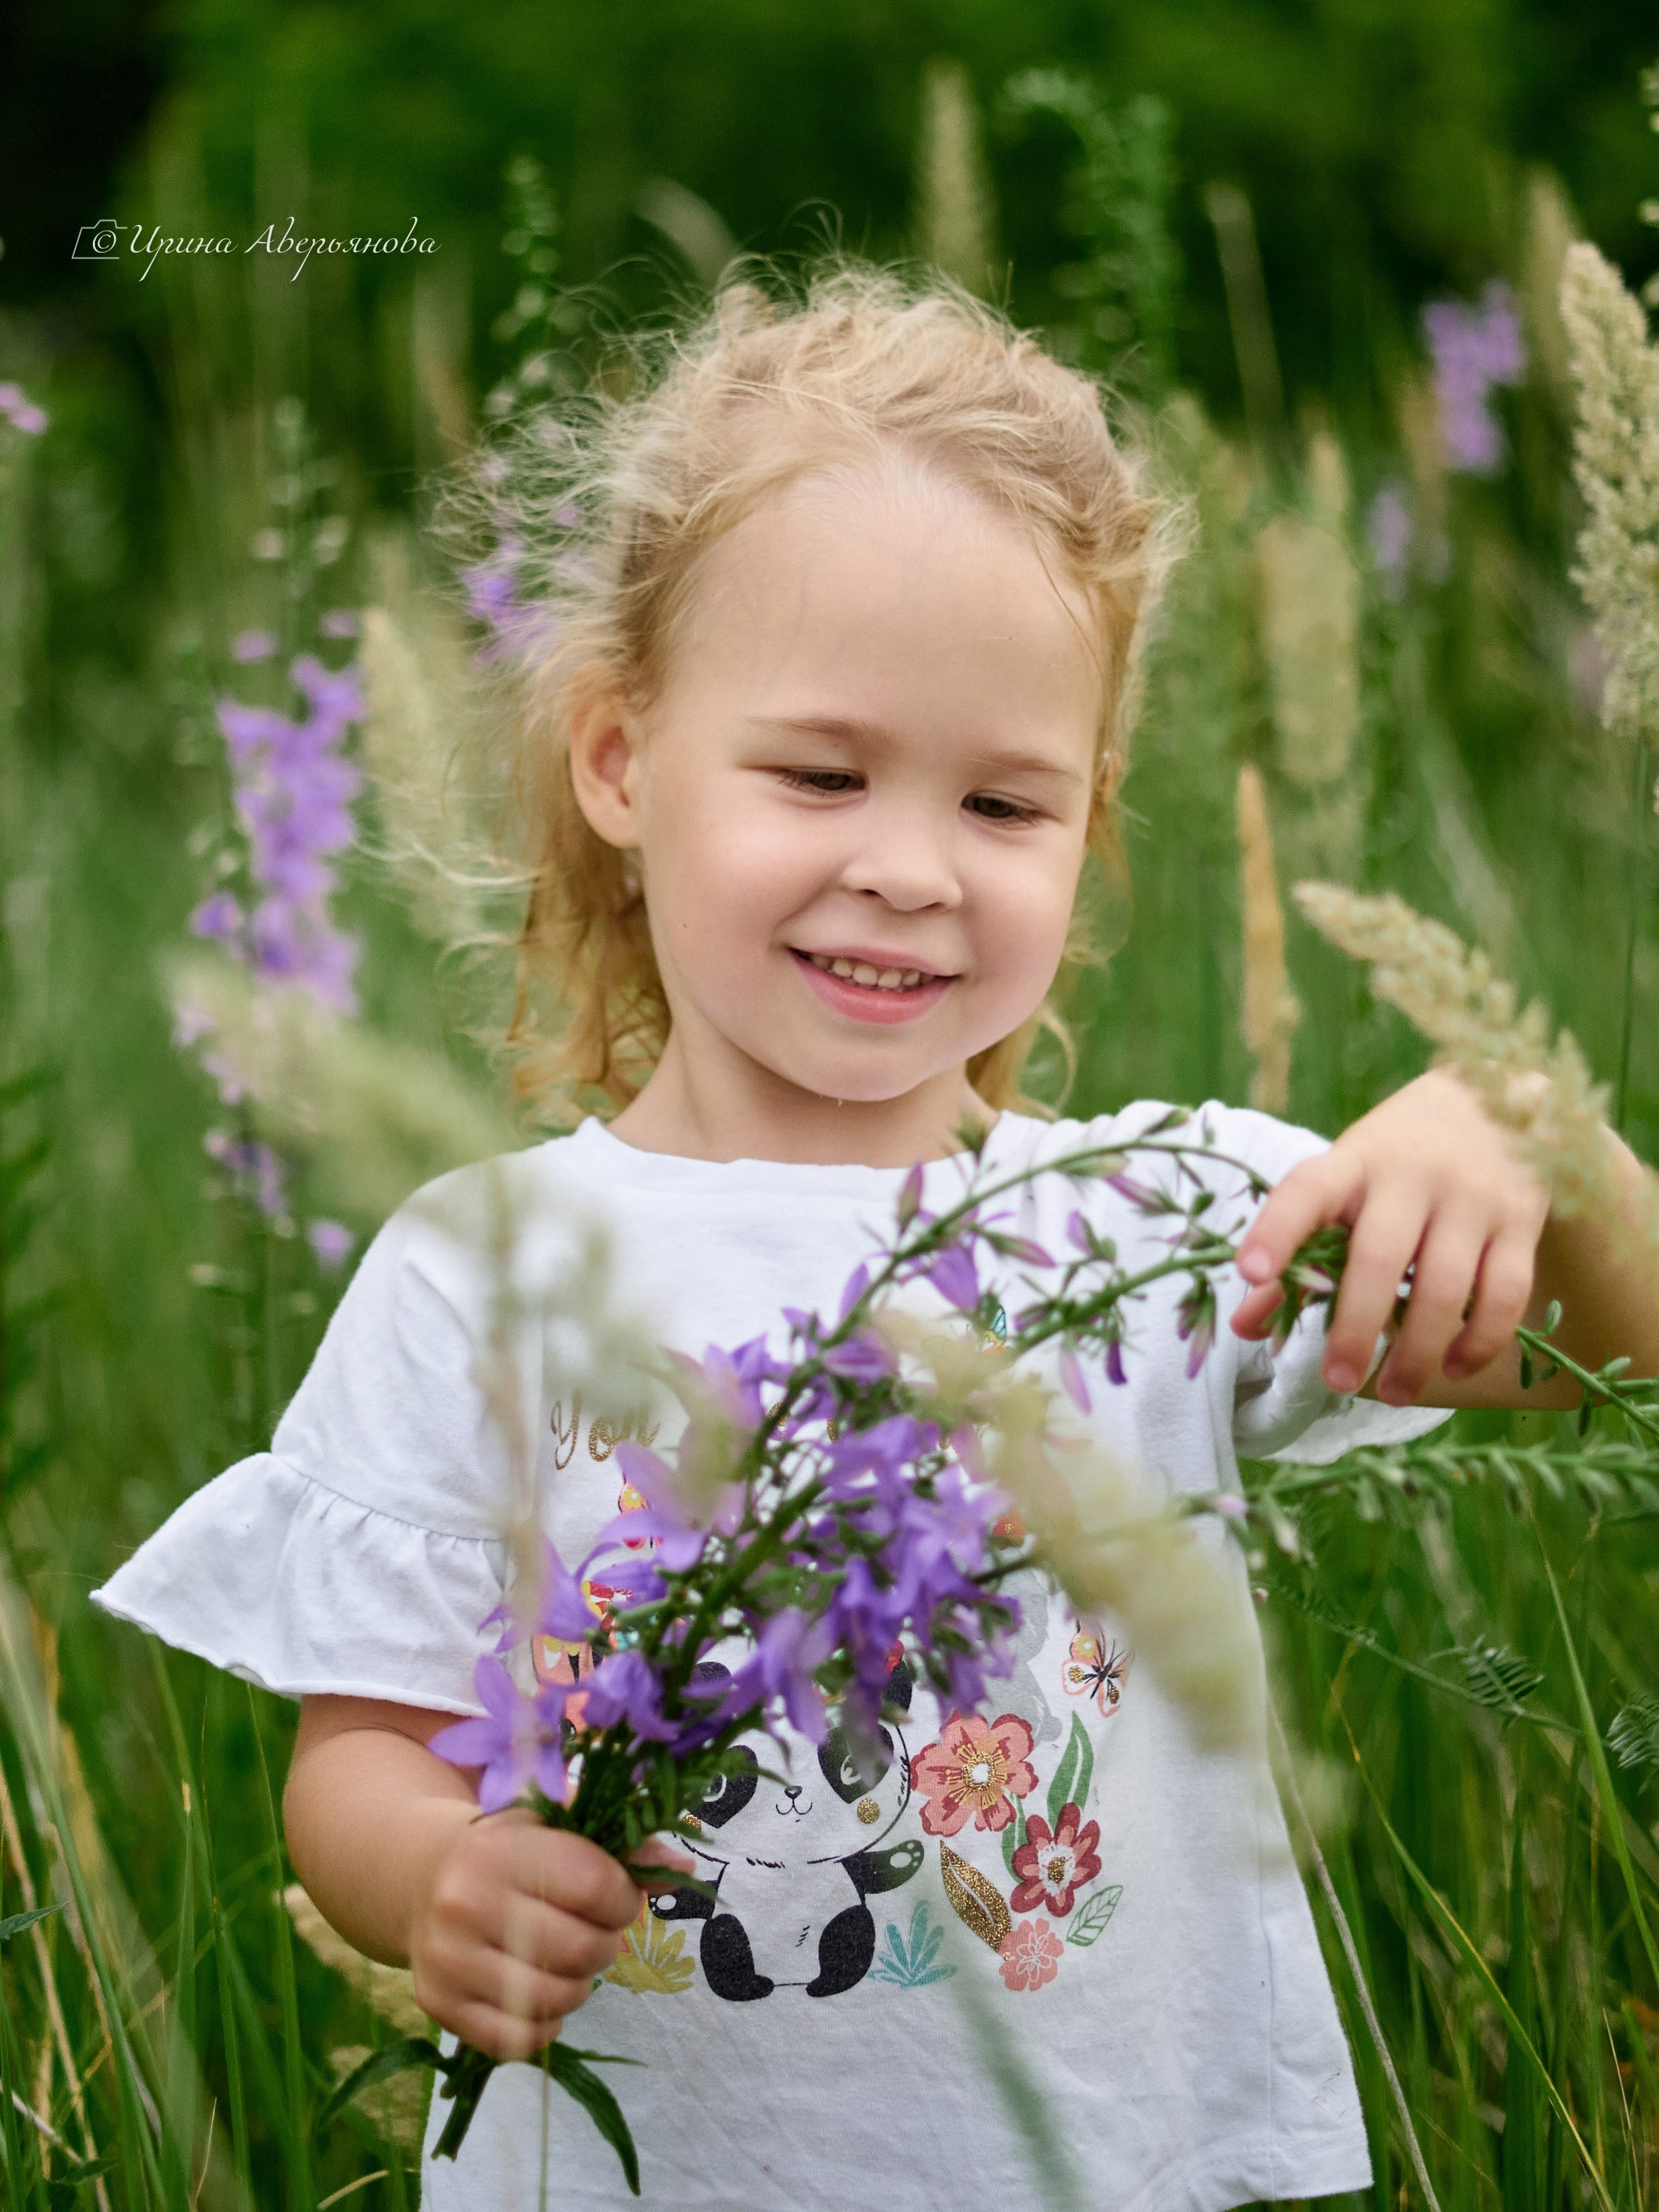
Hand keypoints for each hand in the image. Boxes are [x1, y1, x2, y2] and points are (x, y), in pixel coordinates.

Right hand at [408, 1812, 680, 2060]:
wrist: (424, 1876)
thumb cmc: (510, 1846)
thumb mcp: (557, 1824)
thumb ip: (621, 1844)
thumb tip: (682, 1871)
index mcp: (503, 1848)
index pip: (596, 1886)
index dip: (624, 1898)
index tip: (618, 1897)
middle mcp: (466, 1902)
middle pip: (579, 1949)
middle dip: (604, 1944)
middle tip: (594, 1931)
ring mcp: (448, 1959)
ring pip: (552, 2000)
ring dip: (578, 1986)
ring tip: (566, 1960)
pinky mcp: (438, 2005)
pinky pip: (517, 2040)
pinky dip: (545, 2024)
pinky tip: (540, 1992)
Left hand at [1230, 1069, 1550, 1405]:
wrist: (1502, 1100)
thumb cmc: (1399, 1156)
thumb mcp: (1346, 1182)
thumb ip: (1298, 1251)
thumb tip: (1246, 1326)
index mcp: (1354, 1162)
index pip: (1308, 1190)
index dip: (1277, 1229)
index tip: (1249, 1271)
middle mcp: (1412, 1177)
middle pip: (1379, 1257)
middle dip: (1355, 1327)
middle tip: (1336, 1380)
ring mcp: (1472, 1199)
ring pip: (1444, 1287)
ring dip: (1417, 1351)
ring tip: (1393, 1392)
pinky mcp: (1521, 1223)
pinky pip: (1504, 1294)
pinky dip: (1479, 1340)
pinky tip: (1453, 1367)